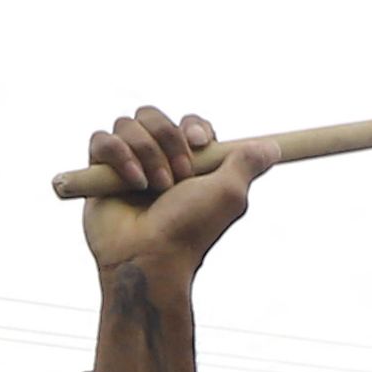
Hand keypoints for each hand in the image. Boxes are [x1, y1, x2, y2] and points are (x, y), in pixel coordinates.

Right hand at [79, 104, 263, 282]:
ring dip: (145, 153)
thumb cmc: (191, 230)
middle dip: (166, 140)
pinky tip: (133, 184)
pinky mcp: (99, 171)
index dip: (192, 127)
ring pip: (126, 125)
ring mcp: (126, 164)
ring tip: (155, 187)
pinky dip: (119, 157)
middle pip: (152, 115)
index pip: (187, 123)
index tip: (199, 144)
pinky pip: (102, 141)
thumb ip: (247, 164)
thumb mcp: (229, 194)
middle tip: (178, 177)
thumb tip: (272, 148)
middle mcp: (156, 160)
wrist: (150, 257)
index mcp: (188, 164)